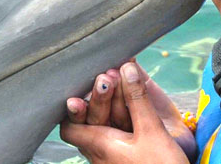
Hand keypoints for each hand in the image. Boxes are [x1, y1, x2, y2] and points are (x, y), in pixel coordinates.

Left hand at [60, 62, 194, 162]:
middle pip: (88, 122)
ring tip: (120, 81)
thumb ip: (137, 100)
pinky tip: (131, 105)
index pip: (69, 128)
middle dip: (98, 97)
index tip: (83, 90)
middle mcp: (100, 154)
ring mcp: (112, 160)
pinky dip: (121, 118)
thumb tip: (126, 67)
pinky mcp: (125, 161)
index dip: (72, 110)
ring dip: (111, 106)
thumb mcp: (151, 131)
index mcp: (100, 146)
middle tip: (109, 76)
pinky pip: (116, 136)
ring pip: (103, 128)